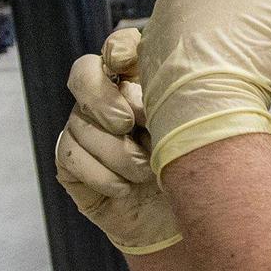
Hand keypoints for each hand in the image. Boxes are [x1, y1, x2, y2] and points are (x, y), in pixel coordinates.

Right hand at [53, 26, 181, 253]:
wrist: (180, 223)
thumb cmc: (193, 172)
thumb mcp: (200, 133)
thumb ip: (191, 100)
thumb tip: (180, 80)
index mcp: (139, 83)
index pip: (119, 47)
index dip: (118, 47)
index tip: (125, 60)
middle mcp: (106, 100)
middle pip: (83, 74)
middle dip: (102, 97)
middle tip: (127, 123)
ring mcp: (84, 130)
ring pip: (81, 125)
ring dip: (117, 152)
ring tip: (145, 171)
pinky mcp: (70, 163)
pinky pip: (70, 156)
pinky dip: (101, 175)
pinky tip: (125, 189)